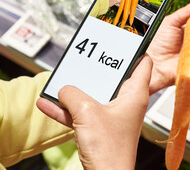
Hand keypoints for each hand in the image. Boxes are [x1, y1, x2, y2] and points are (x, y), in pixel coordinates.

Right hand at [37, 55, 152, 169]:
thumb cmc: (110, 149)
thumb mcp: (87, 112)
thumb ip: (72, 94)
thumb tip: (63, 88)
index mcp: (134, 94)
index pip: (143, 63)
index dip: (135, 49)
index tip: (123, 39)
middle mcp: (126, 103)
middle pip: (113, 77)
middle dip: (97, 68)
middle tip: (85, 55)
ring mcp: (112, 116)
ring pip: (94, 95)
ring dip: (76, 90)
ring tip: (60, 78)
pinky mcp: (100, 129)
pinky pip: (82, 114)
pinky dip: (66, 110)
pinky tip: (46, 104)